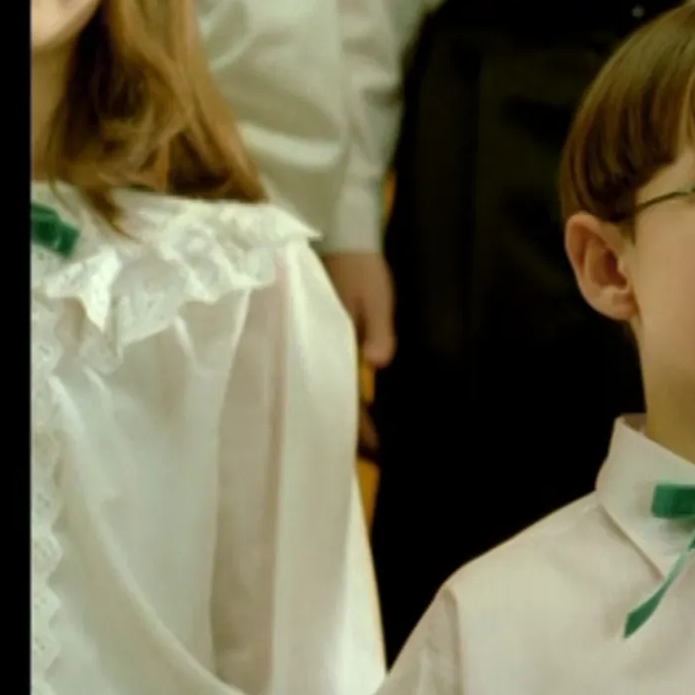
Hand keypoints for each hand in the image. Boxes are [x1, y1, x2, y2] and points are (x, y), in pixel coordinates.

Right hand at [321, 251, 396, 461]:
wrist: (339, 235)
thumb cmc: (360, 267)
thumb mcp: (376, 297)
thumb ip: (379, 330)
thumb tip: (378, 364)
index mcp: (333, 345)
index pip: (345, 396)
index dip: (360, 427)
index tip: (377, 453)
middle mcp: (319, 351)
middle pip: (332, 401)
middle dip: (349, 430)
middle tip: (373, 458)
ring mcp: (316, 346)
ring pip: (327, 391)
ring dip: (343, 414)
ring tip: (364, 443)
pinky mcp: (317, 339)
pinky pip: (328, 374)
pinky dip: (340, 393)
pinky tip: (352, 405)